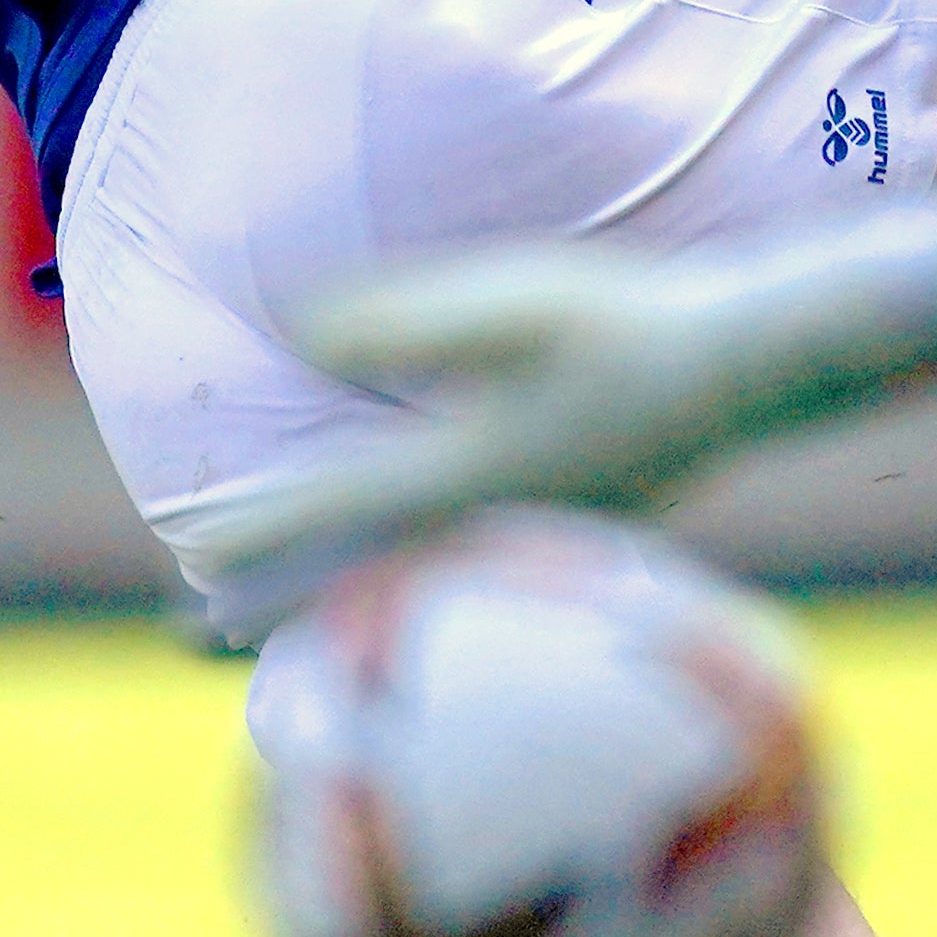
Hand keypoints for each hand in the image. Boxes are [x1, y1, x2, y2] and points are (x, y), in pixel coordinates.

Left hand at [170, 213, 936, 622]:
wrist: (749, 368)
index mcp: (466, 473)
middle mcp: (488, 524)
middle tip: (186, 637)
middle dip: (269, 608)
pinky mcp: (564, 533)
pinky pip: (452, 587)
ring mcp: (530, 541)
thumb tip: (300, 335)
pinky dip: (396, 601)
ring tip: (257, 635)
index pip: (336, 511)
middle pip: (354, 582)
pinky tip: (388, 600)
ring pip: (401, 591)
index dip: (258, 530)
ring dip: (325, 609)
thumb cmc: (633, 324)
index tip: (188, 561)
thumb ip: (405, 318)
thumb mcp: (513, 299)